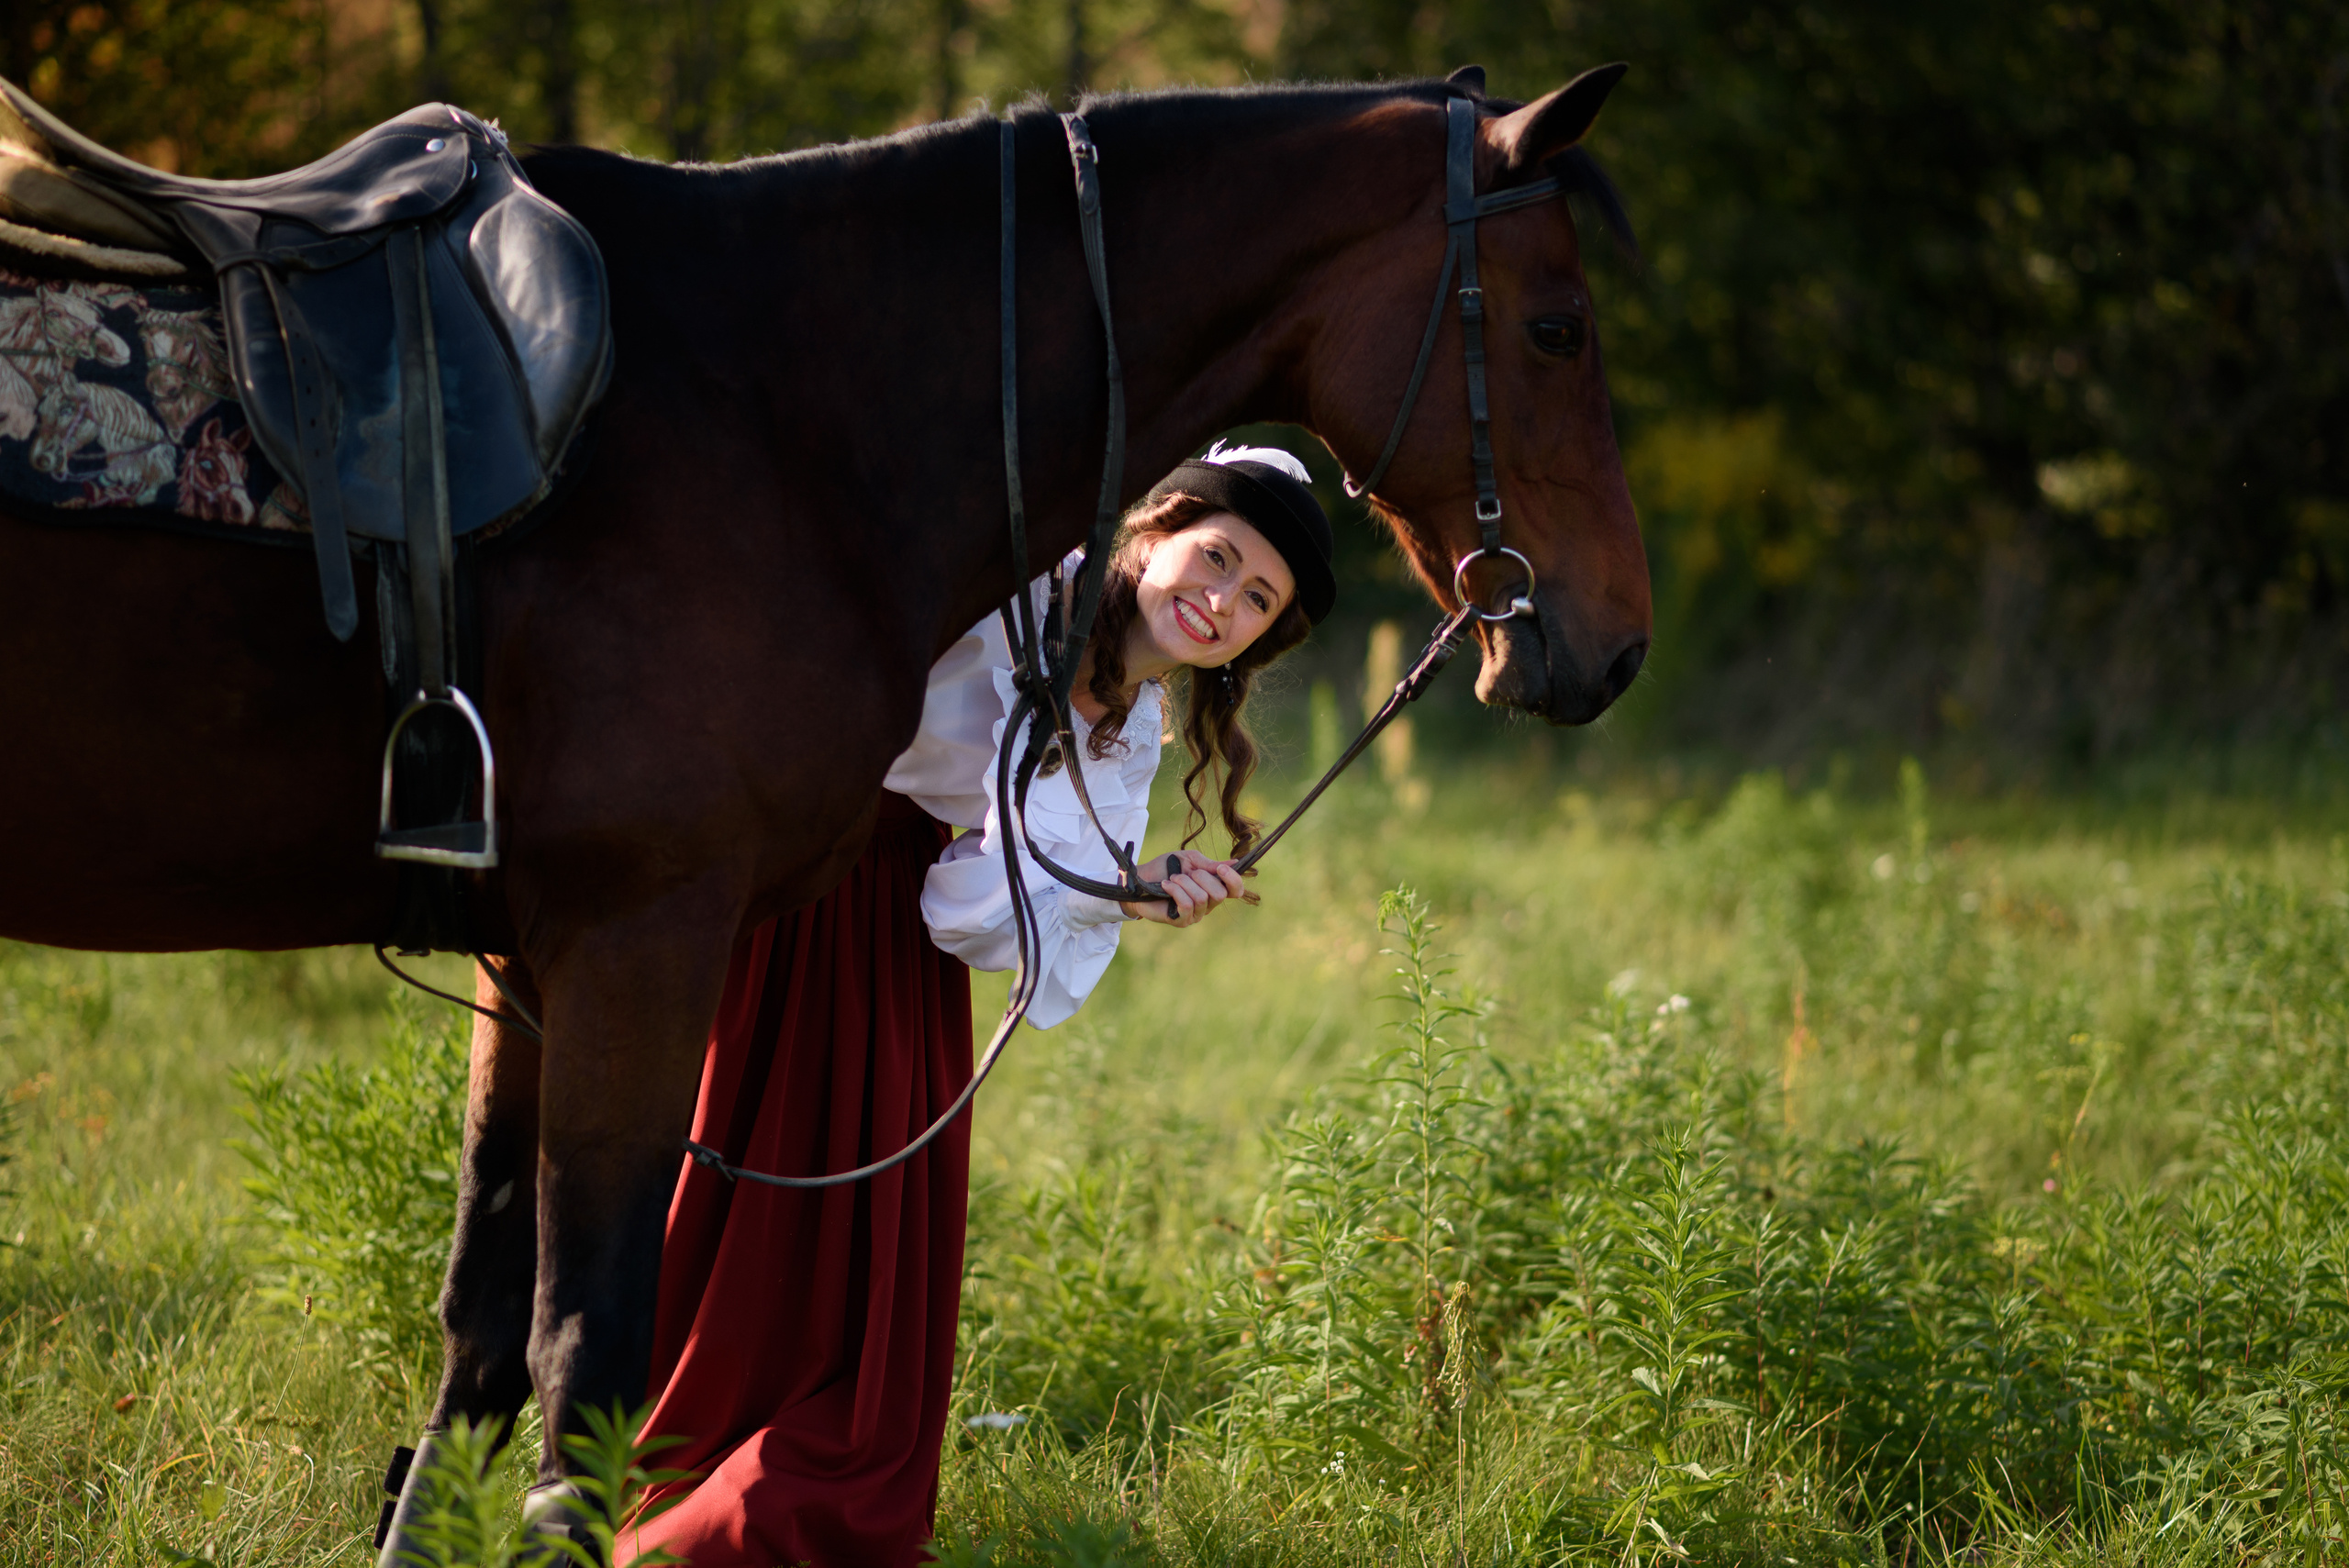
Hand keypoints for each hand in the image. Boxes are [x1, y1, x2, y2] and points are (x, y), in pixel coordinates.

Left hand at [1122, 850, 1253, 927]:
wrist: (1141, 880)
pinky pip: (1186, 905)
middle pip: (1219, 894)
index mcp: (1213, 887)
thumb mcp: (1188, 860)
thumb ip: (1209, 864)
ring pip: (1201, 898)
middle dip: (1202, 878)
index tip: (1220, 868)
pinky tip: (1165, 886)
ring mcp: (1196, 914)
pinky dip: (1175, 891)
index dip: (1233, 880)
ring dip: (1184, 883)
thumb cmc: (1165, 869)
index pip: (1235, 890)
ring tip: (1172, 879)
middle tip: (1186, 873)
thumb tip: (1234, 863)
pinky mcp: (1182, 921)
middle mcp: (1208, 904)